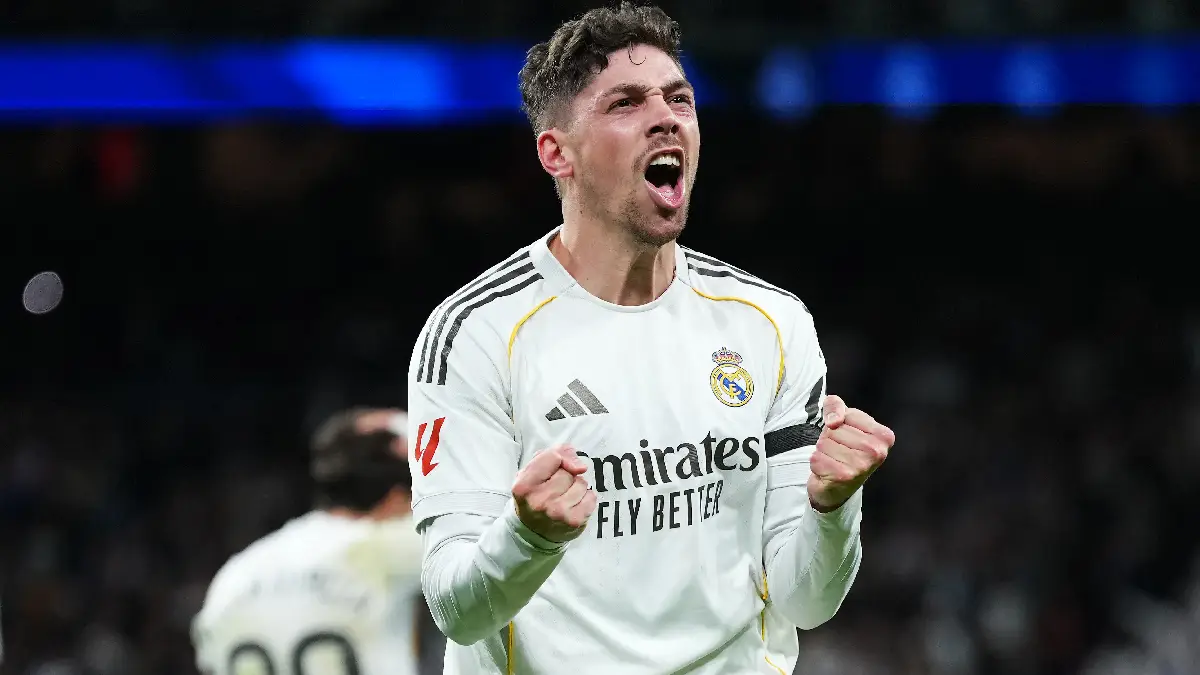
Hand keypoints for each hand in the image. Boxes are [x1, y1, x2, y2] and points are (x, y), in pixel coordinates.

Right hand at [513, 445, 596, 542]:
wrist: (534, 532)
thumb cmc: (534, 495)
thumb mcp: (532, 472)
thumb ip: (553, 455)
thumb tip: (579, 465)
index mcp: (523, 486)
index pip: (552, 457)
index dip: (558, 459)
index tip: (555, 467)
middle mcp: (539, 500)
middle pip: (567, 471)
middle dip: (566, 475)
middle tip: (555, 487)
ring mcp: (558, 512)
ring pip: (581, 483)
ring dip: (576, 486)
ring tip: (564, 496)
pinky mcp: (574, 521)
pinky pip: (591, 496)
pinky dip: (586, 498)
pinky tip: (573, 504)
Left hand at [807, 395, 894, 511]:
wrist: (837, 486)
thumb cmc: (843, 447)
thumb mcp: (843, 419)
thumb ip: (835, 405)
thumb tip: (834, 422)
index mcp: (884, 436)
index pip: (846, 415)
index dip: (838, 423)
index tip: (847, 437)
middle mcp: (877, 452)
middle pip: (833, 430)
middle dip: (829, 439)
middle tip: (839, 452)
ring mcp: (861, 466)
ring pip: (823, 444)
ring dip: (822, 452)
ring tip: (833, 460)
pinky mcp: (843, 477)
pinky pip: (816, 458)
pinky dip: (816, 463)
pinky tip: (827, 471)